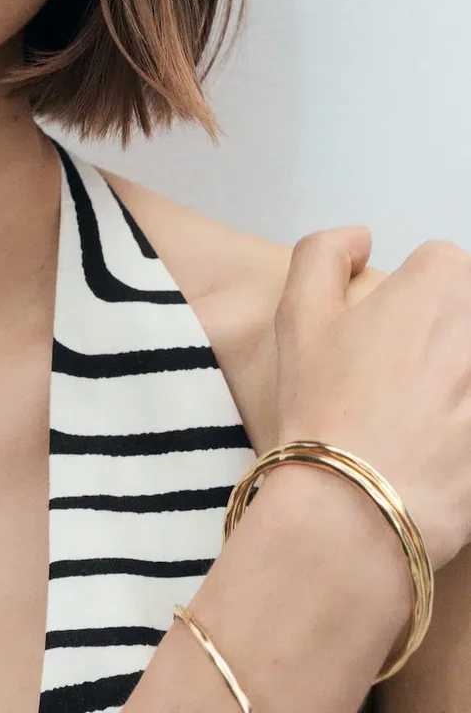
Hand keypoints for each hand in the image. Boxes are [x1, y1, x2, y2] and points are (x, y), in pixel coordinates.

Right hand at [274, 227, 470, 570]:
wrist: (353, 512)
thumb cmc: (324, 409)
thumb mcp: (297, 314)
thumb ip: (324, 253)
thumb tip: (360, 238)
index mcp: (441, 285)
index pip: (442, 264)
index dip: (410, 296)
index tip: (387, 333)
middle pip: (468, 312)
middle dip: (443, 337)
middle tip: (403, 381)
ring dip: (456, 382)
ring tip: (421, 420)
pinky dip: (461, 426)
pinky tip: (439, 450)